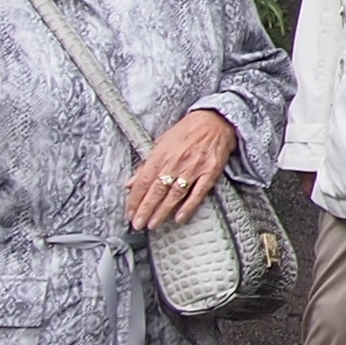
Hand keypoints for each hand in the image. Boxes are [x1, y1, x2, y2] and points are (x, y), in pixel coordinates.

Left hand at [124, 110, 239, 229]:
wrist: (216, 121)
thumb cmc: (187, 131)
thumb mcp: (161, 142)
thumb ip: (145, 164)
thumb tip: (130, 183)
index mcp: (161, 154)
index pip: (144, 180)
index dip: (135, 198)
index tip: (129, 212)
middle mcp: (176, 162)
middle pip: (157, 190)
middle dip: (146, 209)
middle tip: (138, 224)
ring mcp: (194, 168)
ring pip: (175, 194)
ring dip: (162, 211)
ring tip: (153, 224)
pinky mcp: (210, 172)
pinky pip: (198, 193)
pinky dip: (188, 206)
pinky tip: (179, 218)